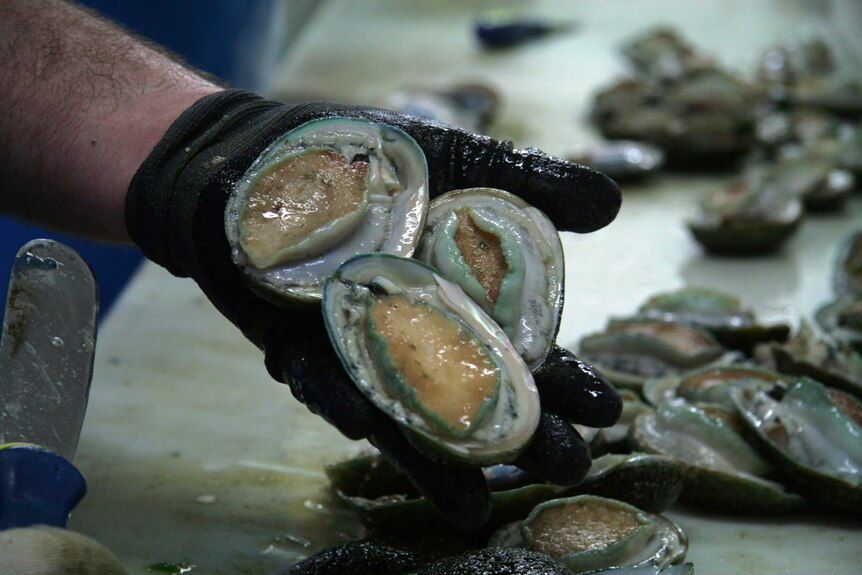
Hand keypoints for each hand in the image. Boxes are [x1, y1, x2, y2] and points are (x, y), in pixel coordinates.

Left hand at [126, 90, 622, 529]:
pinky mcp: (300, 349)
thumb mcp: (462, 161)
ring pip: (407, 412)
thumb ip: (531, 183)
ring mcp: (364, 349)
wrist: (271, 153)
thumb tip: (615, 205)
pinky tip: (362, 421)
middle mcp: (422, 333)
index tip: (607, 412)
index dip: (568, 382)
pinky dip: (340, 400)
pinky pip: (322, 382)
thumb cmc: (376, 158)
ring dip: (439, 458)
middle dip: (523, 436)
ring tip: (474, 505)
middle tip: (565, 466)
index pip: (528, 350)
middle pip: (478, 394)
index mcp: (468, 297)